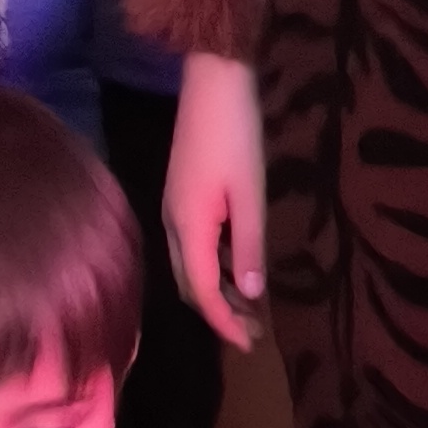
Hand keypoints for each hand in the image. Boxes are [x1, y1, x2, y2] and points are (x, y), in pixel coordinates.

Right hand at [165, 52, 268, 352]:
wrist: (212, 83)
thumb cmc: (235, 135)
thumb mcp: (250, 195)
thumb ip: (249, 246)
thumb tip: (251, 294)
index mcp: (189, 227)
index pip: (202, 292)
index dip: (223, 322)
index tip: (249, 344)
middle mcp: (174, 224)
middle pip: (190, 284)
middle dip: (219, 313)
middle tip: (253, 333)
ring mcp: (174, 209)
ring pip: (191, 267)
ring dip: (217, 292)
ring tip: (249, 309)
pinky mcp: (181, 196)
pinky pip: (194, 247)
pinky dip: (214, 267)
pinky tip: (237, 270)